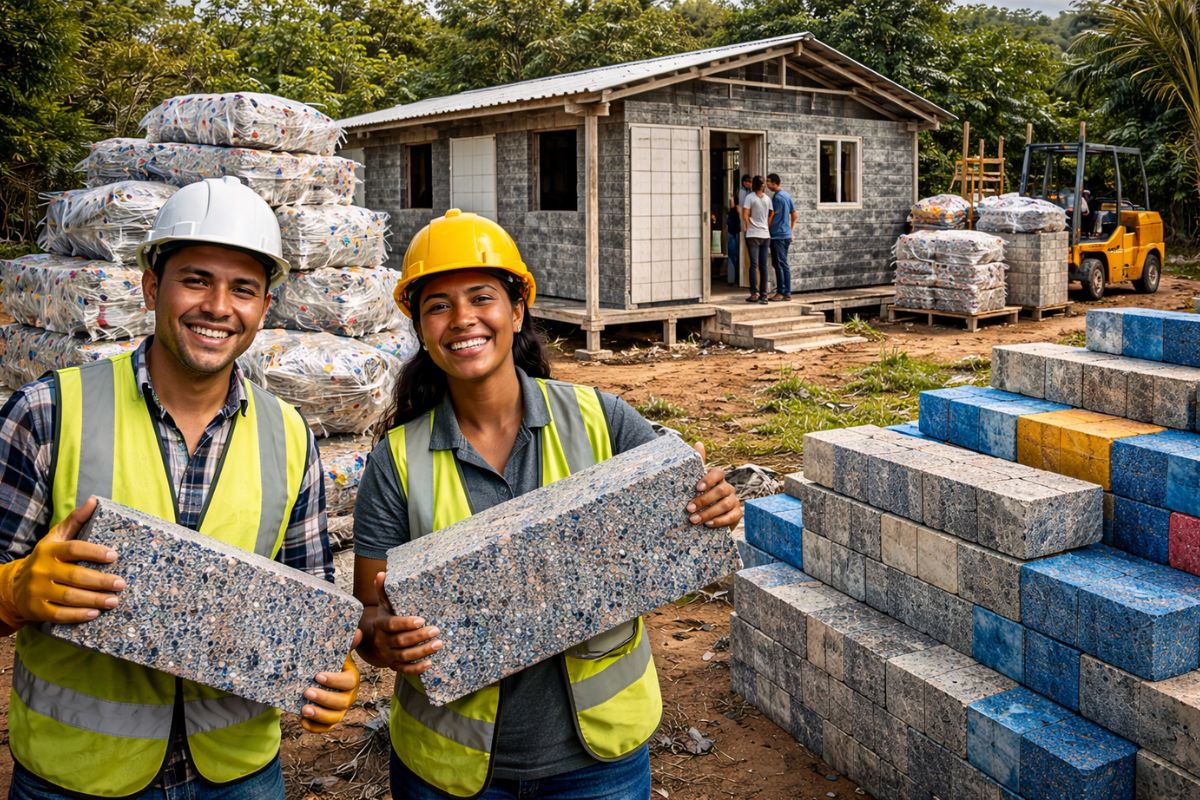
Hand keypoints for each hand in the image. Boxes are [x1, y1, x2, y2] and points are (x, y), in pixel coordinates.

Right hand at [0, 498, 124, 629]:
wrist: (14, 584)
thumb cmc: (45, 558)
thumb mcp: (56, 537)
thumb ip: (75, 520)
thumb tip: (94, 500)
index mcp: (50, 550)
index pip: (74, 549)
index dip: (95, 552)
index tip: (114, 556)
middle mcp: (42, 570)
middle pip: (76, 576)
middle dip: (101, 581)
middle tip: (121, 584)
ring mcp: (38, 591)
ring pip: (70, 597)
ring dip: (94, 600)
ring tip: (114, 600)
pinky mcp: (36, 609)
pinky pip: (59, 614)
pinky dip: (78, 615)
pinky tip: (94, 614)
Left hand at [301, 629, 362, 732]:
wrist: (323, 676)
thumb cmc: (330, 663)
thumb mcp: (337, 653)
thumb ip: (346, 644)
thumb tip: (357, 633)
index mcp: (352, 679)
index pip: (348, 682)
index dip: (334, 681)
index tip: (317, 676)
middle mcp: (349, 697)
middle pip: (341, 702)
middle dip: (324, 699)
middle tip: (307, 692)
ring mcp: (340, 710)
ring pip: (334, 718)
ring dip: (319, 715)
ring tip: (304, 709)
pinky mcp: (330, 720)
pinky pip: (325, 728)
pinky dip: (314, 727)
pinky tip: (303, 721)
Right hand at [371, 573, 442, 674]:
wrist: (370, 641)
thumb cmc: (383, 619)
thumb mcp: (382, 605)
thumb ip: (383, 591)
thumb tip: (382, 573)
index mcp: (380, 625)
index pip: (392, 625)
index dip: (406, 623)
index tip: (421, 620)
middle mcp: (382, 641)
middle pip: (401, 641)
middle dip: (419, 637)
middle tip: (436, 630)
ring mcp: (387, 655)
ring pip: (404, 656)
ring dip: (422, 651)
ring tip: (438, 644)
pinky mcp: (393, 665)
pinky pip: (404, 669)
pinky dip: (416, 668)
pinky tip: (430, 663)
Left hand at [686, 442, 741, 528]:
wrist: (708, 518)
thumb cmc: (700, 496)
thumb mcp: (695, 483)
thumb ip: (697, 464)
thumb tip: (698, 443)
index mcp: (718, 478)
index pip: (718, 473)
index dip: (708, 479)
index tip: (696, 488)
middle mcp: (728, 487)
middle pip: (721, 490)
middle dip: (704, 500)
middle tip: (689, 508)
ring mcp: (734, 501)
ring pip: (725, 504)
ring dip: (708, 512)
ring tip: (693, 519)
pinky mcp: (737, 514)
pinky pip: (731, 517)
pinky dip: (719, 521)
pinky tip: (708, 524)